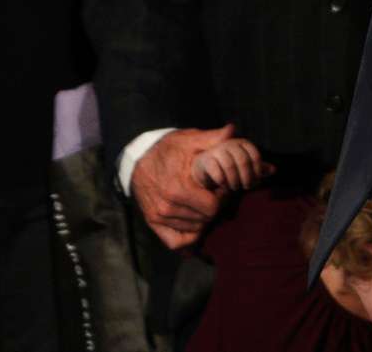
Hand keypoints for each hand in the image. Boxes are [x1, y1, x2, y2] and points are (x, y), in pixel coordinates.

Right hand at [130, 124, 255, 249]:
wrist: (138, 157)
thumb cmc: (167, 148)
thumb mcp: (189, 140)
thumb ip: (212, 138)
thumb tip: (232, 130)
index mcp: (178, 189)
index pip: (212, 207)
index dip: (222, 197)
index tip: (221, 187)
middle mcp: (167, 207)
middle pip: (205, 219)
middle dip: (214, 207)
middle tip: (213, 194)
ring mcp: (158, 217)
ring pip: (194, 229)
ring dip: (203, 218)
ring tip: (203, 201)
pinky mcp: (153, 222)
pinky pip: (176, 241)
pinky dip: (188, 235)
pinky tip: (195, 221)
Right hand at [189, 136, 268, 195]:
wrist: (206, 168)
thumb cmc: (231, 167)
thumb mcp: (247, 167)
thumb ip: (259, 168)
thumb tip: (274, 170)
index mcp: (243, 144)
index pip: (255, 155)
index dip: (257, 171)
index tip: (256, 181)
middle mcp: (231, 144)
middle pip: (243, 160)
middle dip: (246, 177)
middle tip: (246, 187)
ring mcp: (217, 150)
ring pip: (229, 165)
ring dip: (234, 180)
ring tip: (235, 187)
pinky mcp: (206, 160)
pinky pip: (216, 169)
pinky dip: (222, 180)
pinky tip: (224, 185)